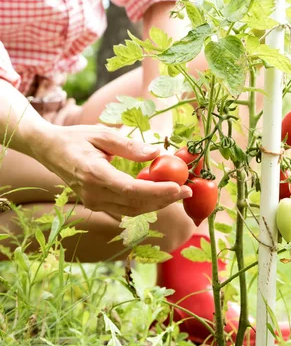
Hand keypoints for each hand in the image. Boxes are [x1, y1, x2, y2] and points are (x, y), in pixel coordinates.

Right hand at [31, 125, 191, 217]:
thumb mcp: (102, 134)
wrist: (49, 150)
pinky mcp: (95, 205)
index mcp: (94, 174)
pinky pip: (124, 209)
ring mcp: (93, 202)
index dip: (157, 191)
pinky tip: (159, 195)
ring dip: (157, 204)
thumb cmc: (75, 137)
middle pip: (135, 204)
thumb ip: (129, 146)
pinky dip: (144, 204)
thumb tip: (157, 153)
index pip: (131, 190)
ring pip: (132, 211)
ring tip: (178, 193)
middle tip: (187, 190)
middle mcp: (93, 193)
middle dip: (164, 199)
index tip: (178, 187)